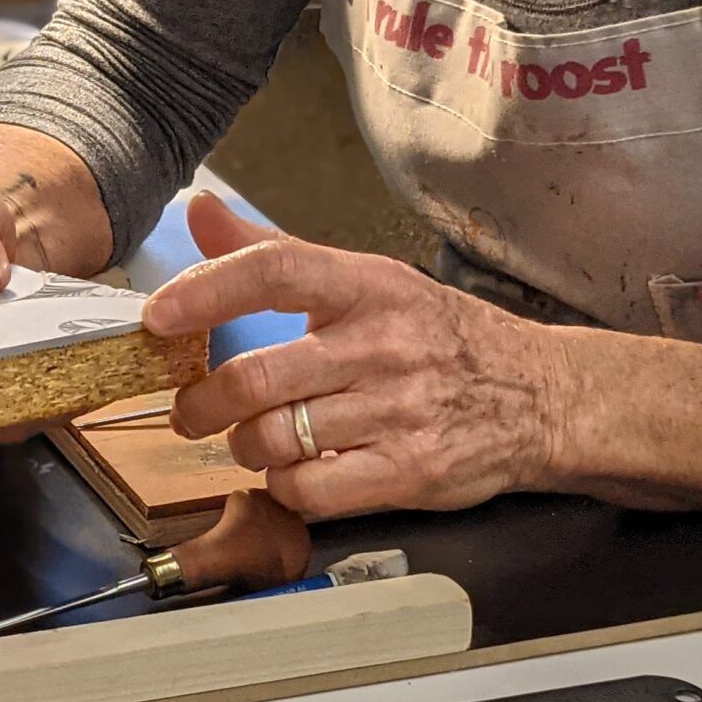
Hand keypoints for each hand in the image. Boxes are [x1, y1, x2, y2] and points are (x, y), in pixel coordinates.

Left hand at [142, 194, 557, 516]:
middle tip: (190, 409)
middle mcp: (382, 344)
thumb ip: (278, 252)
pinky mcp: (410, 471)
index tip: (159, 314)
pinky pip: (310, 490)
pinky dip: (284, 486)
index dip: (207, 290)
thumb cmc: (439, 336)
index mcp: (368, 286)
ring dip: (244, 446)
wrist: (542, 396)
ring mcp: (398, 411)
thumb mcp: (369, 280)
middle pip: (257, 376)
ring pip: (274, 438)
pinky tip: (294, 471)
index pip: (276, 271)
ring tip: (253, 438)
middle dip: (202, 401)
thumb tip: (200, 211)